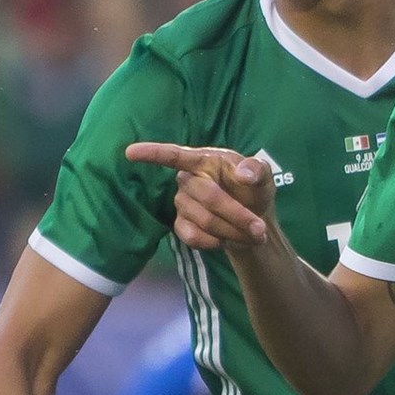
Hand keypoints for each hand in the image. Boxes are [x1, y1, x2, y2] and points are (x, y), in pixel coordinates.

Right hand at [124, 143, 276, 250]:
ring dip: (231, 230)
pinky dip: (215, 242)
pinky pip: (192, 236)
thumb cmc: (255, 192)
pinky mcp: (181, 225)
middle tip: (259, 228)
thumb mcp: (264, 177)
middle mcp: (189, 180)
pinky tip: (227, 240)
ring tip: (251, 233)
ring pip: (202, 219)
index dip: (153, 154)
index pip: (175, 155)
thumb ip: (257, 170)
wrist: (253, 224)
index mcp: (205, 160)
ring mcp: (182, 203)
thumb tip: (243, 174)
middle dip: (236, 214)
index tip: (130, 152)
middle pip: (206, 196)